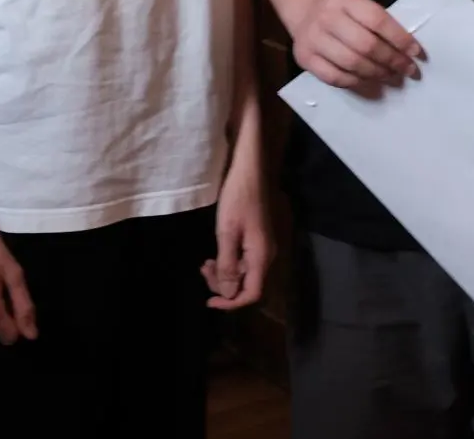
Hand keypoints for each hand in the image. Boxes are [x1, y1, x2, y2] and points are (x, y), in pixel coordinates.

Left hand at [203, 163, 271, 309]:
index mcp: (262, 257)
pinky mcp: (264, 237)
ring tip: (206, 262)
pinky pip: (249, 259)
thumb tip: (227, 295)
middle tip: (203, 270)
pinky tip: (218, 252)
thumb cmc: (238, 198)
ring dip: (227, 272)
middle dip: (224, 285)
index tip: (209, 301)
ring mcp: (268, 246)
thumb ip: (227, 265)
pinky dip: (233, 260)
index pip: (251, 294)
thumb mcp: (227, 232)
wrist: (254, 170)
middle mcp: (270, 256)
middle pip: (248, 284)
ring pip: (247, 272)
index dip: (230, 303)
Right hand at [291, 0, 423, 90]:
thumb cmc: (343, 13)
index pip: (377, 19)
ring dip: (377, 73)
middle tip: (408, 69)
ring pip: (351, 63)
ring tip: (392, 76)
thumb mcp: (359, 5)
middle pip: (365, 44)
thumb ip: (379, 22)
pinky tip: (370, 80)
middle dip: (391, 60)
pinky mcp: (305, 58)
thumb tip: (408, 50)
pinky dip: (357, 82)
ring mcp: (313, 38)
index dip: (399, 38)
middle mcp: (326, 17)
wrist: (306, 13)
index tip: (416, 52)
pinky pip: (335, 77)